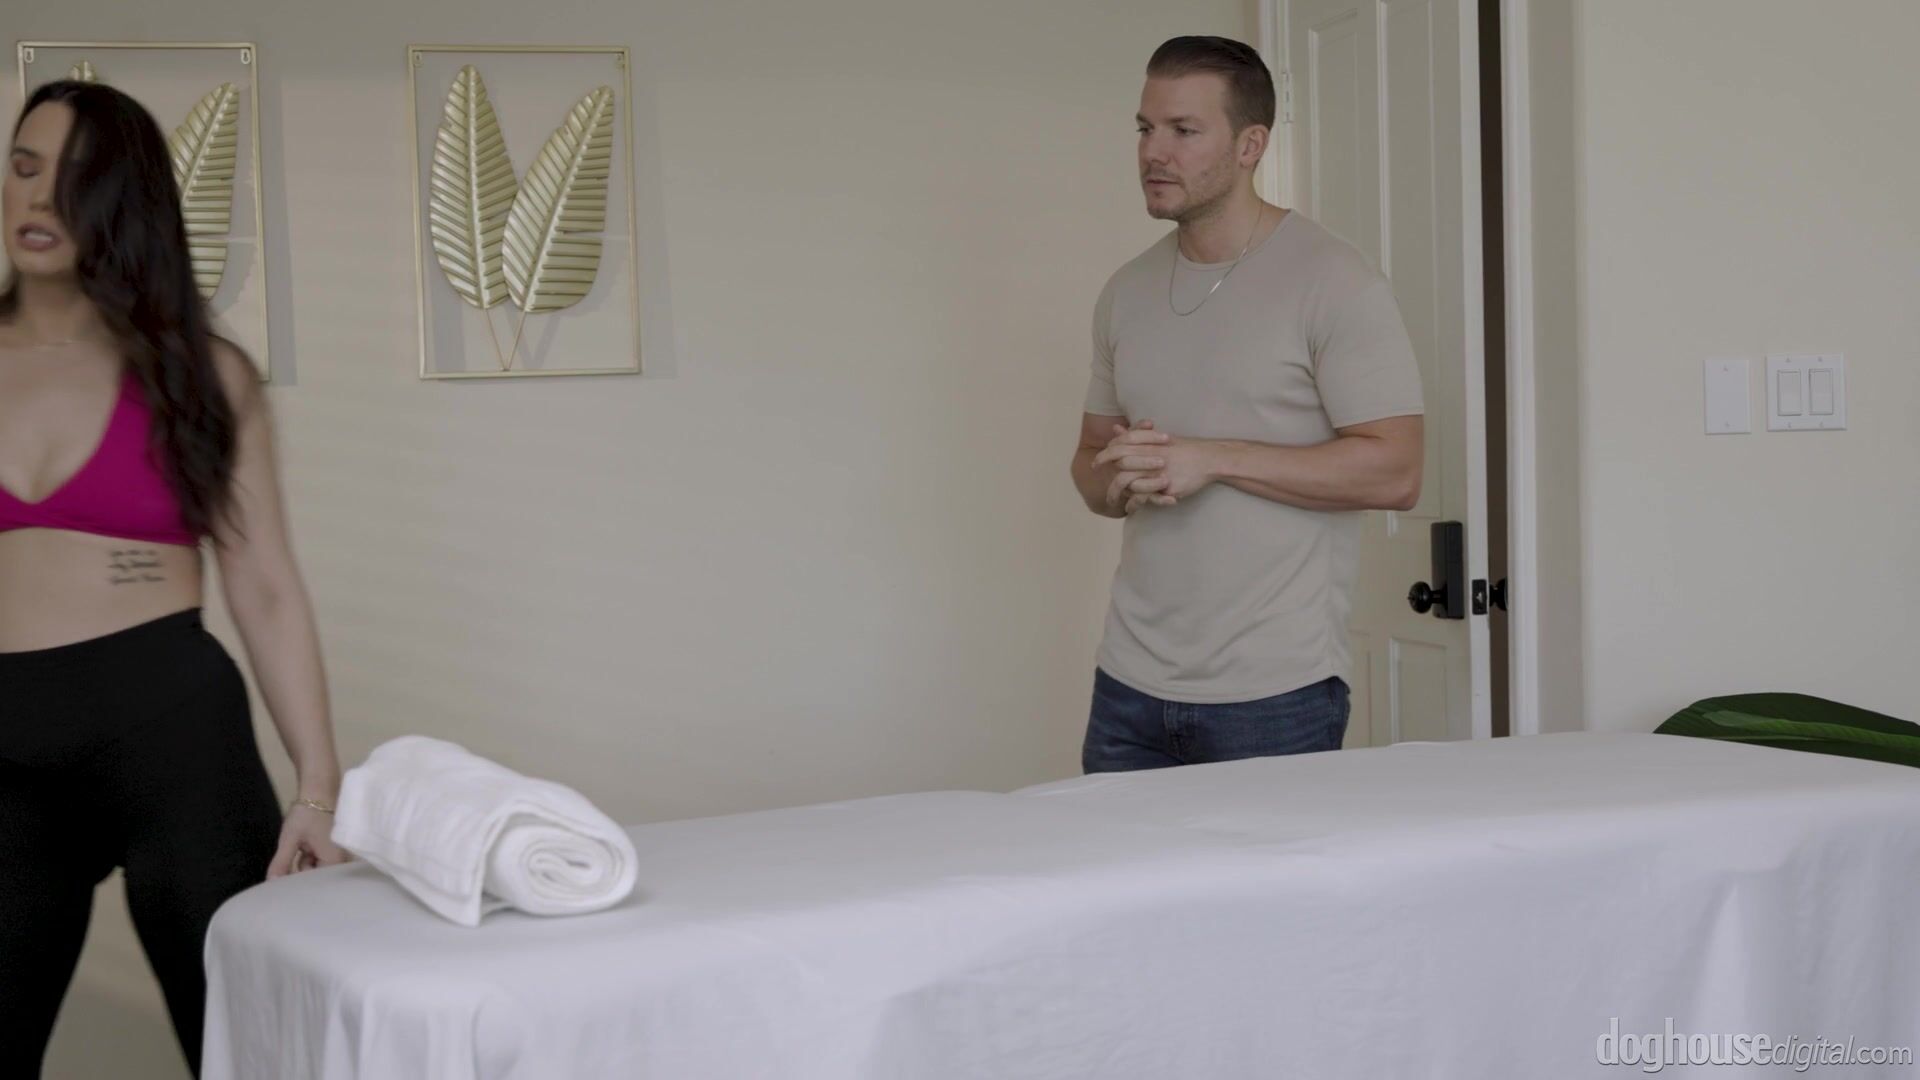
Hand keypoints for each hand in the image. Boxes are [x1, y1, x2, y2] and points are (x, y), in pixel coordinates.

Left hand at [267, 802, 351, 879]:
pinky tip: (303, 848)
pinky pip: (321, 861)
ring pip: (318, 869)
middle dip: (301, 874)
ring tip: (298, 849)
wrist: (319, 790)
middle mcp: (341, 860)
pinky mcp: (334, 848)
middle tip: (289, 864)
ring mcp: (339, 854)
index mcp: (334, 860)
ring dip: (305, 864)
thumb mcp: (290, 839)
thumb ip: (281, 863)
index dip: (299, 886)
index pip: (317, 885)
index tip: (284, 885)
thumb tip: (271, 883)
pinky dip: (310, 857)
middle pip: (318, 878)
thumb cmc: (307, 815)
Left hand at [1094, 421, 1221, 508]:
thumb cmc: (1182, 449)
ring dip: (1118, 494)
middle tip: (1102, 489)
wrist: (1208, 459)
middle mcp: (1150, 456)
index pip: (1118, 447)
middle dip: (1108, 477)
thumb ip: (1135, 435)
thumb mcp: (1158, 439)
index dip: (1104, 455)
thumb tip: (1115, 429)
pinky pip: (1146, 496)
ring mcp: (1158, 472)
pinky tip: (1129, 507)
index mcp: (1147, 444)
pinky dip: (1136, 502)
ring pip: (1130, 483)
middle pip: (1121, 465)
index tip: (1095, 464)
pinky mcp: (1167, 486)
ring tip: (1112, 502)